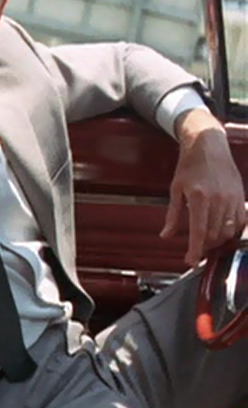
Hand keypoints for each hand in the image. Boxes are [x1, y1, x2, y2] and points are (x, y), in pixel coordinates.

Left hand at [160, 108, 246, 265]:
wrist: (209, 146)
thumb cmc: (189, 166)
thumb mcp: (175, 189)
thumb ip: (173, 215)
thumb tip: (166, 236)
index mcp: (199, 198)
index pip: (199, 232)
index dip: (195, 250)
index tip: (191, 262)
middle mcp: (219, 200)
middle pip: (214, 235)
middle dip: (205, 247)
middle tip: (196, 250)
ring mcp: (233, 199)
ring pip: (229, 231)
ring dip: (218, 241)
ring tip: (207, 242)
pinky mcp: (241, 197)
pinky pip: (241, 222)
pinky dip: (232, 231)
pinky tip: (223, 232)